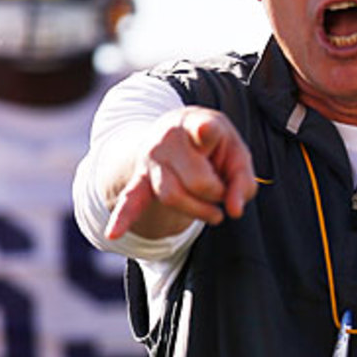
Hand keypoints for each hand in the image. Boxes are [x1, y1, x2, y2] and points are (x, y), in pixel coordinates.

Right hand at [105, 106, 257, 239]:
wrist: (174, 132)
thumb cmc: (213, 146)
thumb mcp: (236, 153)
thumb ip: (243, 181)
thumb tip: (233, 212)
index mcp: (197, 124)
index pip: (204, 129)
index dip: (206, 131)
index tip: (207, 131)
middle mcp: (169, 139)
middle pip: (196, 182)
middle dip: (216, 194)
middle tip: (223, 191)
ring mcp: (151, 160)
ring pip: (172, 197)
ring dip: (197, 210)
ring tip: (214, 213)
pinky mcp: (140, 179)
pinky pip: (131, 199)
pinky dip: (123, 217)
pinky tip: (114, 233)